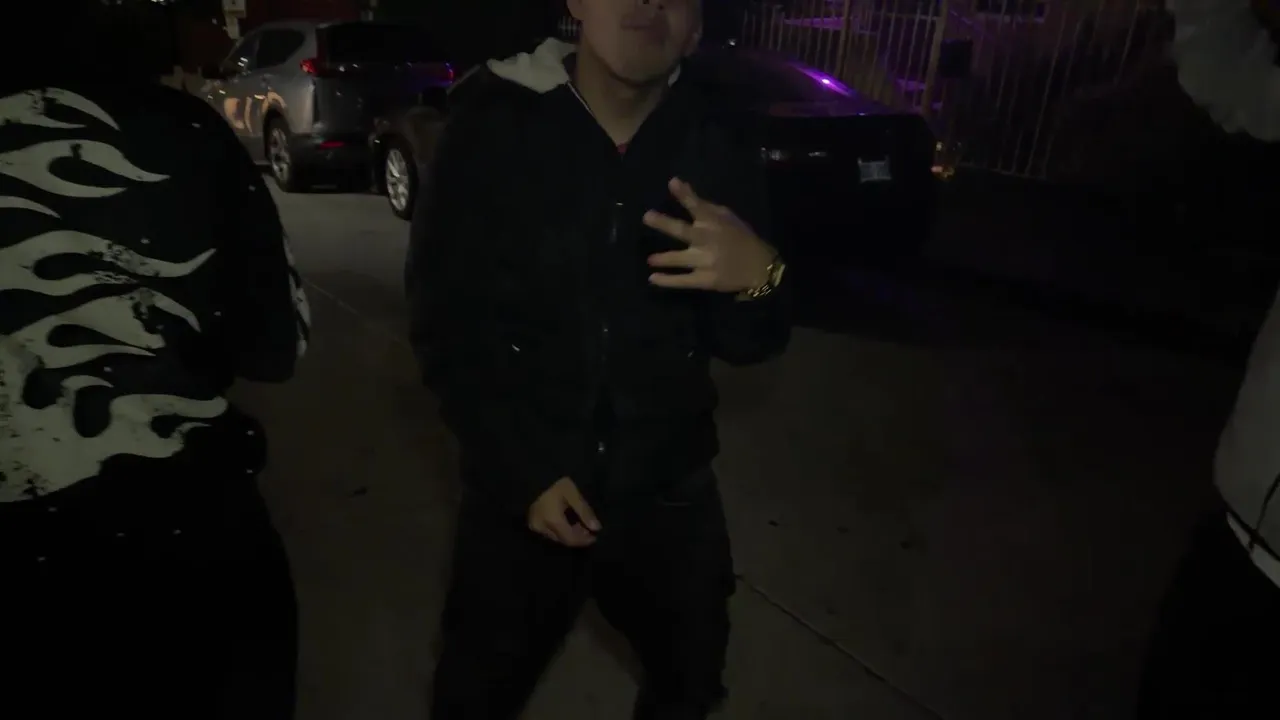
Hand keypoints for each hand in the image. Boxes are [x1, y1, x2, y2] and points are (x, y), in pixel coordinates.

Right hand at [527, 477, 600, 546]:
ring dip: (568, 534)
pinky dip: (560, 530)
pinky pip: (549, 532)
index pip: (570, 539)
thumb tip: (597, 528)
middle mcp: (541, 527)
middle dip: (577, 537)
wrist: (535, 475)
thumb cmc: (555, 482)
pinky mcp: (532, 523)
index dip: (583, 540)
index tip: (595, 536)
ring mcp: (535, 526)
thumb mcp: (572, 493)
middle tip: (588, 531)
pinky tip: (567, 522)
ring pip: (556, 536)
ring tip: (579, 525)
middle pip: (562, 539)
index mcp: (552, 520)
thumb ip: (585, 512)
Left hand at [644, 177, 775, 293]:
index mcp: (714, 223)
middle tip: (647, 217)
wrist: (758, 267)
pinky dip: (667, 280)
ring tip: (650, 259)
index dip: (685, 194)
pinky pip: (683, 281)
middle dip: (665, 224)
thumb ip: (702, 204)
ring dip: (663, 258)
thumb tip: (678, 185)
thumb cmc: (739, 238)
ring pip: (680, 259)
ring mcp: (706, 262)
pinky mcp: (705, 280)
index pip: (698, 206)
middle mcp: (708, 240)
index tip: (672, 183)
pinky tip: (653, 278)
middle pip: (683, 231)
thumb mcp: (726, 217)